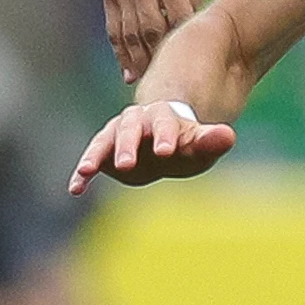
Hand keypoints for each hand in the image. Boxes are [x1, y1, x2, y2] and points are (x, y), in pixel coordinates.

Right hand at [70, 100, 237, 193]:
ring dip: (95, 155)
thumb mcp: (200, 145)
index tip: (166, 152)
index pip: (163, 123)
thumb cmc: (186, 145)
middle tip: (127, 165)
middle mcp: (134, 121)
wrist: (165, 147)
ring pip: (104, 141)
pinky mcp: (104, 153)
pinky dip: (82, 173)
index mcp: (162, 116)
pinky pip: (92, 160)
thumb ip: (211, 140)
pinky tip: (75, 189)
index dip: (165, 135)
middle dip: (127, 146)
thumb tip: (229, 135)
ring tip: (86, 170)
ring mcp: (116, 135)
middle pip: (128, 129)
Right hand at [104, 0, 209, 81]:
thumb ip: (191, 9)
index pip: (177, 21)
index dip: (180, 50)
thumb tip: (185, 48)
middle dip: (157, 62)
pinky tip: (129, 72)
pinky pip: (114, 29)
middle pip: (150, 31)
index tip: (186, 74)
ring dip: (137, 63)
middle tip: (166, 88)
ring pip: (129, 34)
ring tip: (148, 86)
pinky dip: (122, 52)